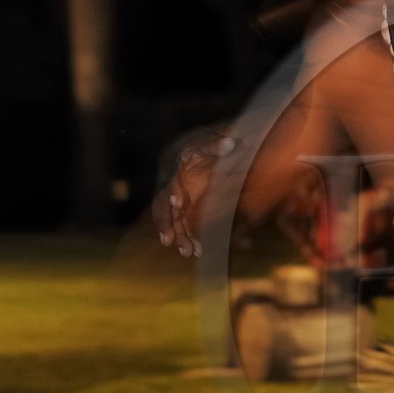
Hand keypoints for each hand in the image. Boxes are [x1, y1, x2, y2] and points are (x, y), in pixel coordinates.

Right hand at [152, 130, 236, 256]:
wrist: (204, 148)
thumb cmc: (204, 143)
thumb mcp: (209, 140)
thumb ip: (217, 144)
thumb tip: (231, 144)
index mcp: (172, 166)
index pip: (168, 180)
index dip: (171, 191)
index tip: (177, 203)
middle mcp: (169, 184)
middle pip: (162, 206)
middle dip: (165, 223)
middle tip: (168, 240)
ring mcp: (177, 198)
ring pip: (173, 220)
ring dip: (178, 236)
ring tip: (188, 252)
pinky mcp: (186, 207)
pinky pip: (184, 225)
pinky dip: (189, 237)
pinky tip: (197, 250)